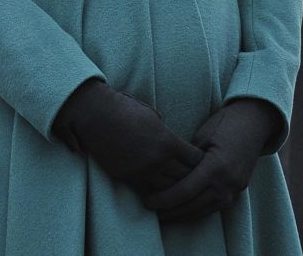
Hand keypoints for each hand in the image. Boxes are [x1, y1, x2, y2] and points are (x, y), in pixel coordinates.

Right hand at [52, 79, 202, 194]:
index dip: (202, 162)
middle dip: (193, 178)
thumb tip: (172, 143)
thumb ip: (165, 132)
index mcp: (167, 140)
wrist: (96, 115)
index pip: (194, 159)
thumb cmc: (125, 108)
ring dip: (175, 189)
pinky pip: (147, 192)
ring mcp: (141, 171)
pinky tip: (162, 194)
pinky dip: (157, 194)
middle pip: (184, 177)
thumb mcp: (153, 116)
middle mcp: (157, 159)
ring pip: (167, 189)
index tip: (206, 163)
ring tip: (183, 191)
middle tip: (199, 180)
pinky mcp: (126, 178)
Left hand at [143, 99, 280, 221]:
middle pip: (192, 206)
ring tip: (164, 213)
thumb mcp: (202, 136)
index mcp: (216, 167)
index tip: (147, 201)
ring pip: (203, 211)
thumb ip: (187, 158)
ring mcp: (235, 189)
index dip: (164, 199)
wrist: (255, 121)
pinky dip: (198, 210)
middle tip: (151, 209)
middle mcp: (227, 183)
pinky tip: (185, 209)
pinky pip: (215, 207)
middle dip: (169, 211)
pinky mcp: (238, 190)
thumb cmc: (225, 122)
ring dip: (183, 214)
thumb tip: (167, 171)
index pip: (184, 191)